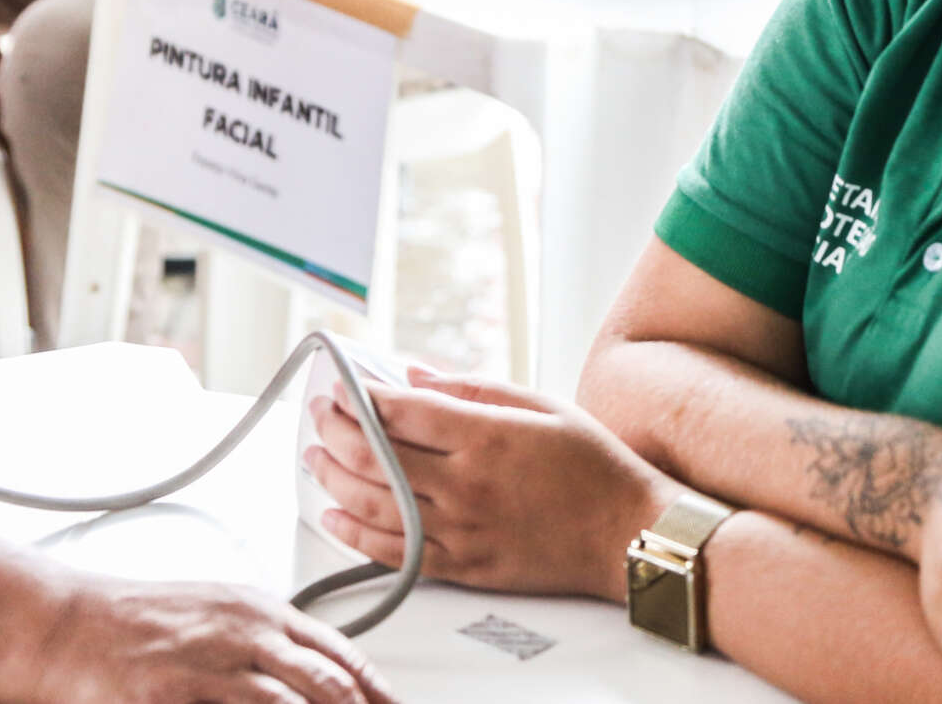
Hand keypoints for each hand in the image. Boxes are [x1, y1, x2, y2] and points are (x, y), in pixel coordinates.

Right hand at [33, 577, 398, 703]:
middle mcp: (243, 631)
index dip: (374, 689)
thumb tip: (305, 667)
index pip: (338, 651)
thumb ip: (259, 636)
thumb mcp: (209, 610)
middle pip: (328, 683)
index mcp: (256, 607)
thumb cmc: (128, 620)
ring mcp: (213, 666)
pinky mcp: (178, 696)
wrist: (62, 625)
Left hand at [307, 369, 680, 601]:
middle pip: (376, 457)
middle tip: (318, 413)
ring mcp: (463, 531)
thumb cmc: (591, 464)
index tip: (340, 384)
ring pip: (375, 506)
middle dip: (336, 431)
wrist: (628, 534)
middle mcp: (466, 486)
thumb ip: (470, 388)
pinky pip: (396, 554)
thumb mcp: (539, 404)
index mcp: (484, 437)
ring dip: (333, 478)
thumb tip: (413, 374)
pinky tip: (333, 516)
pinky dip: (356, 535)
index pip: (399, 413)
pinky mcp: (466, 567)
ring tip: (313, 456)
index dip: (359, 397)